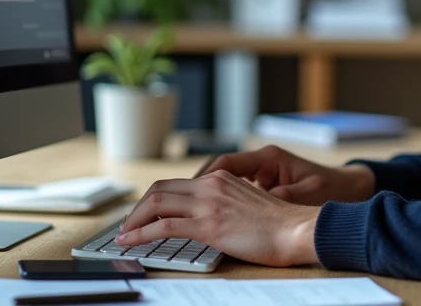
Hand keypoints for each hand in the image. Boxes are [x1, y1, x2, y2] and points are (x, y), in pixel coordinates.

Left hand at [115, 170, 319, 266]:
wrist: (297, 229)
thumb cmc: (281, 225)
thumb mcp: (250, 204)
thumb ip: (227, 206)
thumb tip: (211, 222)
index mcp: (223, 178)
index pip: (177, 183)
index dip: (154, 198)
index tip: (144, 213)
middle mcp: (212, 184)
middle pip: (160, 188)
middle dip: (138, 208)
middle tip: (128, 224)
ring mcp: (208, 203)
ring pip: (156, 203)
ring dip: (134, 220)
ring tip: (124, 235)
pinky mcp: (208, 225)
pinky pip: (163, 226)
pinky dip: (140, 233)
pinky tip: (130, 242)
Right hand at [196, 144, 374, 205]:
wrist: (348, 188)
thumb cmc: (330, 187)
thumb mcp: (306, 193)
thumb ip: (281, 197)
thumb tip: (260, 203)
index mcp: (269, 157)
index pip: (226, 162)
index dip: (204, 177)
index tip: (189, 191)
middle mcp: (262, 162)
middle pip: (219, 171)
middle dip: (198, 186)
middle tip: (176, 202)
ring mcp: (262, 173)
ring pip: (225, 182)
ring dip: (207, 195)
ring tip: (187, 212)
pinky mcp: (265, 185)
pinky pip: (236, 191)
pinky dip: (222, 202)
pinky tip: (212, 217)